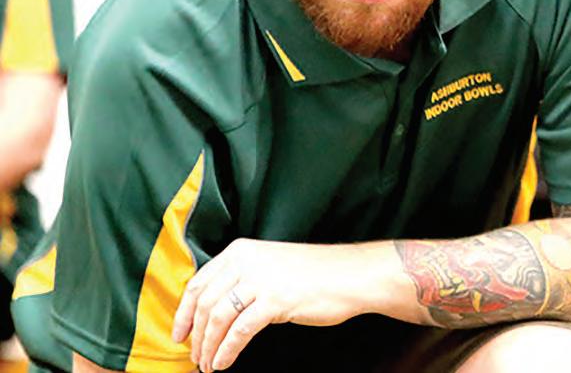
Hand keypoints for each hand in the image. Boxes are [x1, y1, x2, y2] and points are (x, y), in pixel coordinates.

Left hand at [171, 238, 382, 371]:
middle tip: (195, 357)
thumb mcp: (269, 266)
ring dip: (209, 347)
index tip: (179, 334)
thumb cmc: (313, 274)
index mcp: (240, 251)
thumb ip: (241, 279)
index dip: (183, 313)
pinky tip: (225, 363)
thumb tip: (212, 310)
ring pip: (218, 319)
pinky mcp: (275, 300)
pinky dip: (227, 351)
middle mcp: (246, 261)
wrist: (350, 275)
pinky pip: (240, 331)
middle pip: (205, 304)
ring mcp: (261, 280)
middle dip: (196, 336)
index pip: (198, 283)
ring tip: (209, 365)